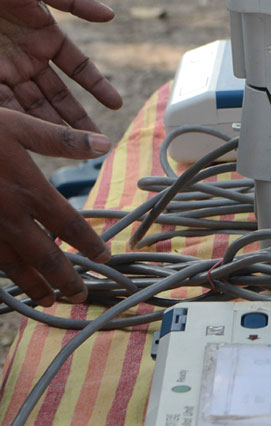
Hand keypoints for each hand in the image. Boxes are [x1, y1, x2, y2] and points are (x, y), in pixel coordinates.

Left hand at [0, 0, 121, 130]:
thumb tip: (110, 15)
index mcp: (44, 36)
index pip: (78, 68)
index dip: (97, 85)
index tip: (116, 104)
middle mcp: (27, 58)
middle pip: (58, 96)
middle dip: (77, 118)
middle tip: (98, 141)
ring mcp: (5, 70)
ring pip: (34, 106)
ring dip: (53, 128)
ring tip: (73, 148)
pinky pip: (5, 104)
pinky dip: (20, 122)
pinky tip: (38, 138)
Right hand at [0, 109, 111, 305]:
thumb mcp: (17, 125)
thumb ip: (61, 140)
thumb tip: (105, 144)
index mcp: (28, 189)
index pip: (69, 225)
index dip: (89, 244)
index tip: (104, 257)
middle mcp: (8, 215)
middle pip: (44, 256)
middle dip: (65, 279)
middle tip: (81, 296)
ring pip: (12, 266)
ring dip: (33, 285)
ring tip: (49, 300)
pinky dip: (1, 274)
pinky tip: (9, 282)